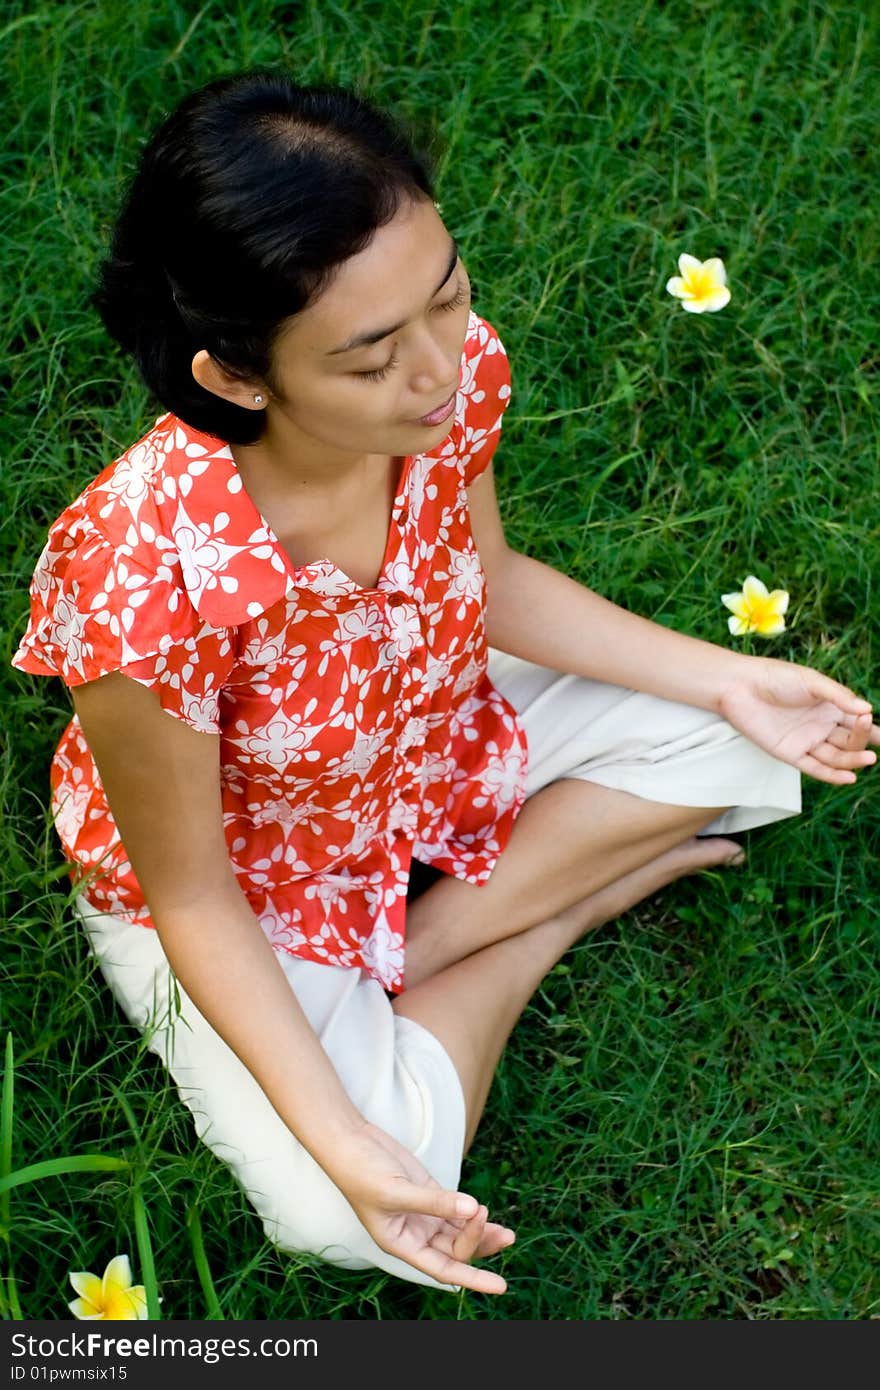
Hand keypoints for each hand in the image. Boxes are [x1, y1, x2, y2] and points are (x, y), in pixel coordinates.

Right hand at [333, 1120, 514, 1292]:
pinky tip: (487, 1212)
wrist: (350, 1142)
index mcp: (401, 1244)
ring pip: (458, 1231)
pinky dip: (472, 1212)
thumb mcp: (398, 1191)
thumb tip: (473, 1209)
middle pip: (456, 1250)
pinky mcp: (429, 1192)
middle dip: (480, 1244)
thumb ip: (436, 1202)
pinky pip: (456, 1209)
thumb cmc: (362, 1172)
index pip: (444, 1268)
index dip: (473, 1279)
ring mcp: (423, 1213)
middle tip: (505, 1233)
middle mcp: (414, 1234)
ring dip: (482, 1231)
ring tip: (507, 1232)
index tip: (500, 1285)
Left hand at [719, 656, 878, 784]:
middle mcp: (821, 725)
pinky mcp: (790, 754)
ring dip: (853, 760)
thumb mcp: (811, 681)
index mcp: (829, 706)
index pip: (858, 720)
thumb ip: (839, 696)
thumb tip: (868, 710)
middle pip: (850, 739)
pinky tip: (849, 777)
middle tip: (870, 733)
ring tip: (869, 759)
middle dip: (863, 740)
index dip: (871, 728)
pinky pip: (815, 768)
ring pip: (837, 756)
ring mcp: (806, 740)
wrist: (739, 686)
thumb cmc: (775, 677)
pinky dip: (832, 775)